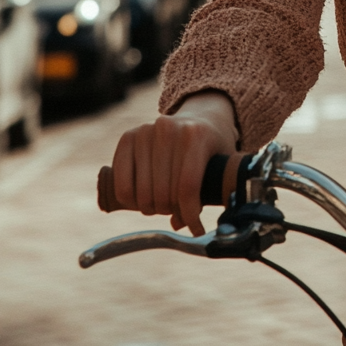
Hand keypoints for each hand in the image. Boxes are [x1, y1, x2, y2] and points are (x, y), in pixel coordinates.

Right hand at [111, 91, 237, 236]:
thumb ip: (213, 192)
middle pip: (164, 193)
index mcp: (197, 135)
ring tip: (163, 204)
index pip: (187, 187)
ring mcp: (146, 131)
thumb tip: (181, 225)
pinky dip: (130, 200)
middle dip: (172, 211)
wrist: (201, 116)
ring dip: (153, 208)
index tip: (196, 229)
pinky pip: (121, 183)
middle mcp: (169, 129)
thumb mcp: (223, 163)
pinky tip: (141, 200)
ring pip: (143, 193)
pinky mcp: (128, 137)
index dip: (190, 215)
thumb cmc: (213, 146)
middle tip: (178, 211)